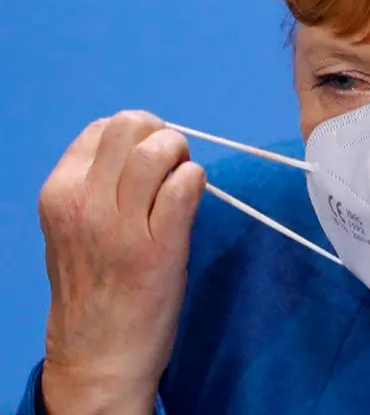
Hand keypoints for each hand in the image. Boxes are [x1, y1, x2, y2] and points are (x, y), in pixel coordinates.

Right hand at [38, 111, 204, 414]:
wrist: (99, 356)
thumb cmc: (95, 290)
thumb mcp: (74, 230)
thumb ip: (97, 188)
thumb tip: (144, 150)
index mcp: (60, 193)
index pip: (102, 128)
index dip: (137, 135)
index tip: (150, 160)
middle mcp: (84, 202)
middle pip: (130, 125)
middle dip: (160, 135)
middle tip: (171, 164)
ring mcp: (120, 224)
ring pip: (158, 149)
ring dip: (181, 156)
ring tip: (182, 180)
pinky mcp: (158, 247)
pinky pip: (185, 185)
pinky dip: (196, 181)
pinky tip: (192, 199)